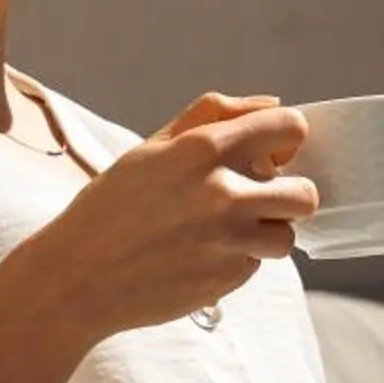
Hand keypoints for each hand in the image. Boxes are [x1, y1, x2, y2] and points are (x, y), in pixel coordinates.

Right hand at [0, 92, 317, 346]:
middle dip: (287, 196)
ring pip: (287, 237)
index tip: (271, 152)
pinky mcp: (226, 280)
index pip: (291, 127)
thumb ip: (216, 115)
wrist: (78, 276)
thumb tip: (274, 102)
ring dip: (265, 234)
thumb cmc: (113, 205)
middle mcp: (224, 194)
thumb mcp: (154, 147)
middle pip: (305, 193)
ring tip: (226, 232)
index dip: (286, 139)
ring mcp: (228, 241)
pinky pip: (256, 265)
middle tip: (257, 201)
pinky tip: (198, 256)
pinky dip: (237, 261)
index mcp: (204, 149)